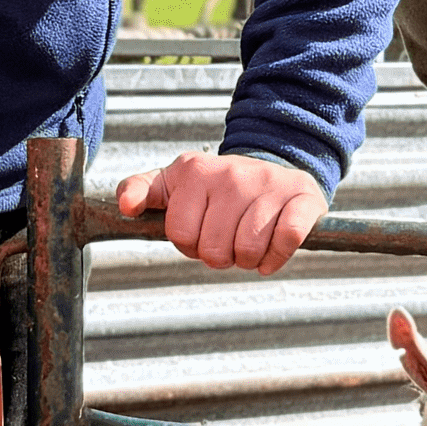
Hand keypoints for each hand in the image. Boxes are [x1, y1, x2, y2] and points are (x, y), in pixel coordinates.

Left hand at [114, 152, 326, 274]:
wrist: (272, 166)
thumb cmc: (215, 187)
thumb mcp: (172, 183)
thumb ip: (140, 191)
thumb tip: (124, 206)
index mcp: (195, 171)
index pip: (181, 235)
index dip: (190, 245)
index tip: (201, 230)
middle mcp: (231, 173)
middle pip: (214, 250)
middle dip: (219, 256)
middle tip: (227, 239)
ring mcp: (268, 183)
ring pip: (248, 250)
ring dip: (247, 260)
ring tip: (248, 242)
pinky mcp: (301, 196)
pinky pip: (286, 241)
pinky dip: (276, 258)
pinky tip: (270, 252)